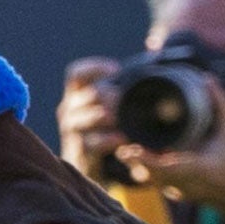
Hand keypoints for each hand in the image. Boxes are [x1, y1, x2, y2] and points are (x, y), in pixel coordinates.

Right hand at [57, 56, 123, 179]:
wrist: (94, 168)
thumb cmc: (107, 133)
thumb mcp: (111, 110)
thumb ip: (122, 91)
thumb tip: (155, 55)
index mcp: (76, 97)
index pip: (77, 74)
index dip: (94, 68)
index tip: (116, 70)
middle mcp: (69, 111)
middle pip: (87, 94)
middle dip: (109, 95)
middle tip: (125, 100)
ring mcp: (72, 132)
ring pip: (84, 117)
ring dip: (106, 117)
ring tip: (122, 120)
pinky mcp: (78, 152)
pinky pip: (90, 142)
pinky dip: (107, 140)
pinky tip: (123, 140)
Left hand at [114, 78, 224, 208]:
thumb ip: (220, 105)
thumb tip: (208, 78)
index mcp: (199, 167)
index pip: (167, 168)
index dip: (147, 160)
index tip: (129, 149)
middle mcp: (186, 183)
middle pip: (150, 175)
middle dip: (134, 160)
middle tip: (121, 145)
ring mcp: (180, 191)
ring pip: (150, 181)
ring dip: (137, 166)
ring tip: (127, 149)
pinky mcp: (176, 194)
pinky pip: (155, 183)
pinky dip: (147, 171)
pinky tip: (139, 158)